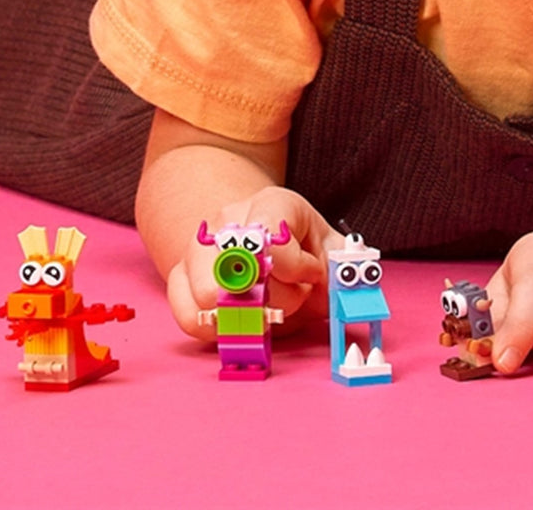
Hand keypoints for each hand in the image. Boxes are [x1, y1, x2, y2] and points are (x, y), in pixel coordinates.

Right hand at [165, 185, 339, 338]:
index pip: (271, 236)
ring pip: (206, 292)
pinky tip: (234, 323)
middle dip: (268, 298)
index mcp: (272, 204)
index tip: (311, 276)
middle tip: (285, 300)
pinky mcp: (180, 275)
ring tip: (259, 312)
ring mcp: (199, 245)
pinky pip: (185, 311)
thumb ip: (345, 269)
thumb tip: (352, 283)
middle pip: (236, 269)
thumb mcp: (333, 253)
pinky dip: (210, 328)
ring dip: (239, 316)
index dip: (295, 268)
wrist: (264, 241)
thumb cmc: (305, 252)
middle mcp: (229, 218)